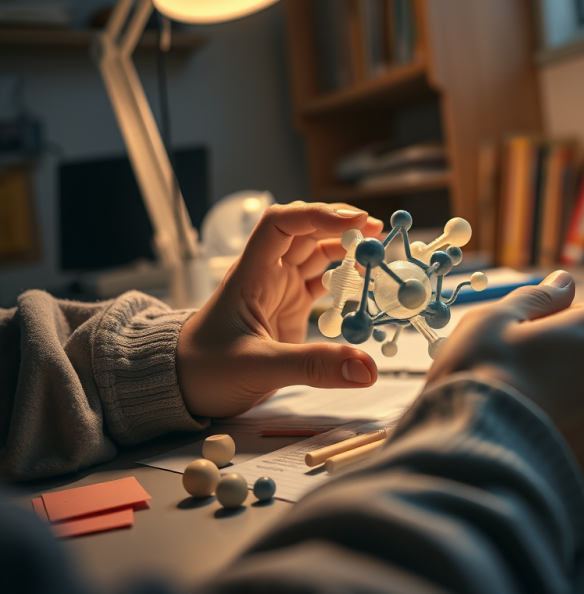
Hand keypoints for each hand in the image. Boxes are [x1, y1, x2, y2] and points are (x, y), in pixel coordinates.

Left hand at [177, 202, 383, 416]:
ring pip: (317, 255)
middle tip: (377, 231)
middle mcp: (267, 274)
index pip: (280, 224)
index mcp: (250, 274)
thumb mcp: (258, 368)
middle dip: (341, 225)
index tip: (354, 220)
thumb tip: (366, 369)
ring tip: (377, 251)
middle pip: (306, 232)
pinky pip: (323, 284)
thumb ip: (313, 367)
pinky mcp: (291, 309)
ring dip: (346, 249)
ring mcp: (280, 290)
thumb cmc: (204, 369)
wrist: (185, 389)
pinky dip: (345, 280)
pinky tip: (364, 283)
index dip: (316, 215)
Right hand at [427, 270, 583, 496]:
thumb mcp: (494, 320)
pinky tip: (551, 438)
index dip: (547, 329)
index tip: (523, 350)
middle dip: (569, 365)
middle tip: (526, 383)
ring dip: (581, 401)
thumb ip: (539, 296)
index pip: (583, 314)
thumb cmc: (484, 382)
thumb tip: (565, 282)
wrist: (481, 460)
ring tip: (538, 415)